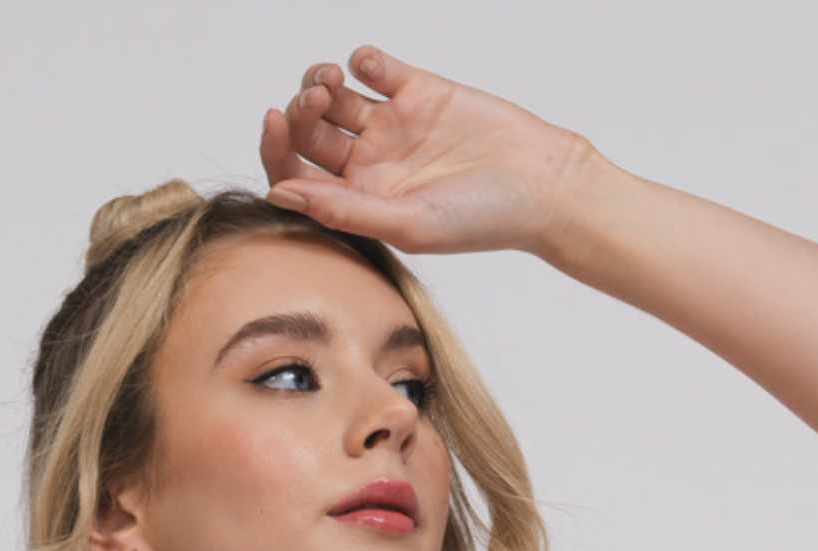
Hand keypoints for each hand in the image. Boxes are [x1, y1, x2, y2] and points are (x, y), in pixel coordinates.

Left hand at [260, 45, 594, 256]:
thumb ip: (342, 209)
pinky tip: (370, 67)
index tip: (276, 122)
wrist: (541, 185)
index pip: (296, 173)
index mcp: (356, 202)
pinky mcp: (418, 91)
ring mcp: (392, 126)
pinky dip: (362, 59)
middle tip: (318, 99)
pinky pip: (374, 67)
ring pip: (334, 95)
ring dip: (320, 80)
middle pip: (308, 131)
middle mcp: (368, 164)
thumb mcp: (406, 223)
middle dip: (299, 110)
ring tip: (335, 80)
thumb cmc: (479, 221)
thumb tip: (278, 193)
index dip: (276, 148)